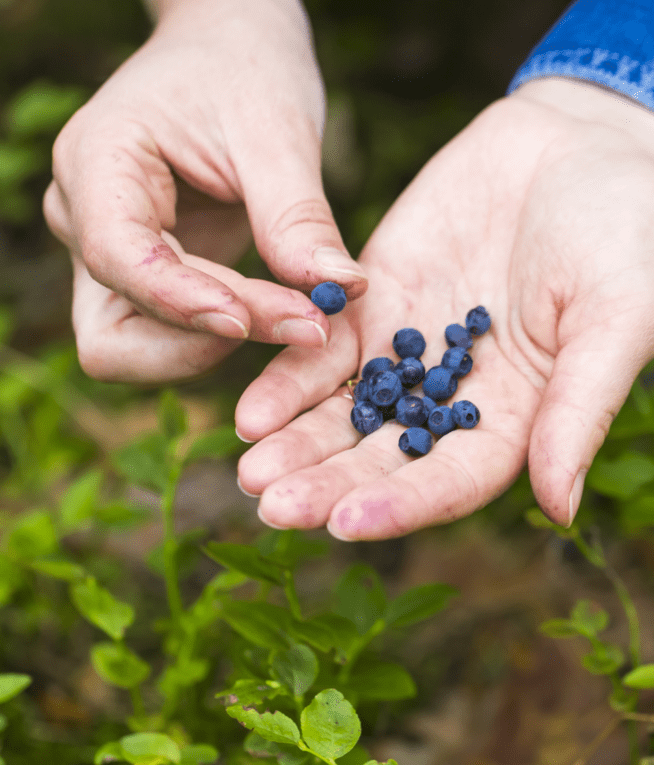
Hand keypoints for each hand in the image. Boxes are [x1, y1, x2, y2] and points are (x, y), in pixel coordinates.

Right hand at [43, 0, 366, 383]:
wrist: (228, 51)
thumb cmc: (244, 68)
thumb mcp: (277, 130)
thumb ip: (298, 216)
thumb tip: (341, 290)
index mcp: (95, 162)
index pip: (119, 260)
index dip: (181, 304)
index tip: (250, 323)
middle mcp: (81, 218)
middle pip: (111, 335)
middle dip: (198, 345)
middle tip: (297, 323)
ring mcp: (105, 256)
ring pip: (134, 350)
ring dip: (210, 351)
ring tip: (296, 315)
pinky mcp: (141, 281)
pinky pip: (168, 339)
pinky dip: (220, 340)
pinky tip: (280, 313)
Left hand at [235, 78, 653, 537]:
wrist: (580, 141)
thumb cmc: (625, 232)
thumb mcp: (616, 318)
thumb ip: (576, 409)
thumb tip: (559, 510)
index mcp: (514, 421)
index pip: (450, 480)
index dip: (400, 505)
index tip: (345, 524)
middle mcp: (452, 400)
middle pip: (382, 457)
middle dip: (327, 482)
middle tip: (269, 504)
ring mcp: (409, 353)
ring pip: (344, 411)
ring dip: (297, 442)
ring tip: (247, 468)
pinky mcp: (375, 303)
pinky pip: (325, 347)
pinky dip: (290, 378)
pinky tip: (250, 408)